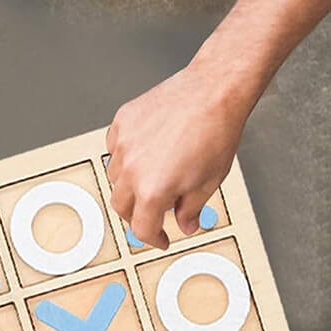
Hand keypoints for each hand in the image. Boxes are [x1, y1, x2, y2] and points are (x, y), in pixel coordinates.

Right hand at [105, 61, 252, 249]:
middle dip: (138, 214)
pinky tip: (148, 151)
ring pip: (115, 177)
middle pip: (122, 206)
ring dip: (131, 184)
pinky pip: (114, 148)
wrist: (213, 92)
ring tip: (155, 174)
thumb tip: (186, 225)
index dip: (154, 238)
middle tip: (155, 211)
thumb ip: (192, 210)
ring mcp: (123, 144)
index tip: (161, 238)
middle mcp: (131, 170)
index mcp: (153, 190)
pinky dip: (126, 156)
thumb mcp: (209, 182)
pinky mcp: (122, 123)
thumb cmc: (216, 133)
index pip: (142, 228)